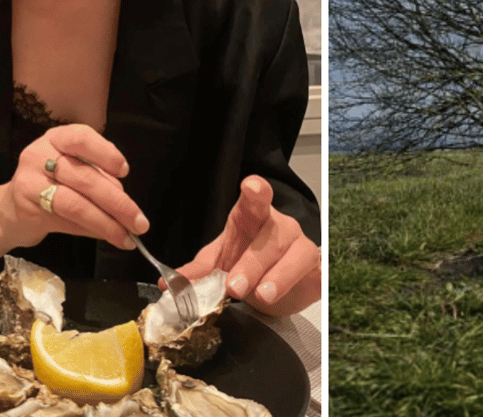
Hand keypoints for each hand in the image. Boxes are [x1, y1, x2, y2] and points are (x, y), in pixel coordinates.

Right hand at [0, 124, 147, 251]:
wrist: (10, 211)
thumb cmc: (51, 185)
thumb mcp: (73, 170)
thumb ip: (98, 178)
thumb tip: (127, 205)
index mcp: (57, 139)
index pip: (82, 138)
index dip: (106, 154)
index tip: (125, 172)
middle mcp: (39, 155)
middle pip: (84, 177)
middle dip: (117, 202)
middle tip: (139, 222)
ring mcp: (29, 182)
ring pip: (75, 204)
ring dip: (106, 223)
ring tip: (127, 236)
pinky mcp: (27, 210)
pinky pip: (66, 221)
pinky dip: (91, 230)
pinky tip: (108, 237)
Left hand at [178, 175, 320, 316]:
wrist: (274, 284)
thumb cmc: (245, 262)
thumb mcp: (218, 263)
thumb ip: (196, 271)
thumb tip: (166, 283)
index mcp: (253, 217)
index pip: (257, 198)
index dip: (256, 191)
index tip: (252, 187)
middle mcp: (280, 227)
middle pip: (271, 237)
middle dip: (252, 262)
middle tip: (234, 286)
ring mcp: (301, 246)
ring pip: (296, 255)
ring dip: (277, 276)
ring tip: (260, 295)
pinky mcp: (316, 269)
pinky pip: (315, 274)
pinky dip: (302, 285)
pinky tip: (293, 294)